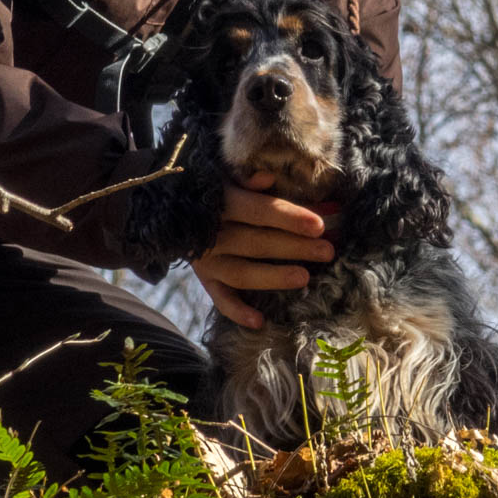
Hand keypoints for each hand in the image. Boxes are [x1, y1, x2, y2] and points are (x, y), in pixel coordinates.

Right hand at [190, 170, 332, 329]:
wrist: (171, 207)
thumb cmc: (214, 189)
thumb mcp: (226, 176)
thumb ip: (247, 179)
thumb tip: (268, 177)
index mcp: (219, 203)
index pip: (259, 211)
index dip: (289, 218)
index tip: (319, 225)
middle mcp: (210, 235)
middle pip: (256, 243)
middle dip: (294, 247)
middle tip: (327, 252)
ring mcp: (206, 261)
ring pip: (241, 273)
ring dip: (273, 277)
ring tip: (304, 278)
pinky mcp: (205, 279)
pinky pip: (220, 299)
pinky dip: (238, 312)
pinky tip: (260, 322)